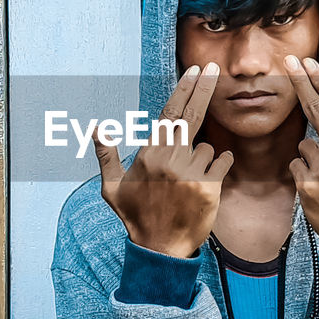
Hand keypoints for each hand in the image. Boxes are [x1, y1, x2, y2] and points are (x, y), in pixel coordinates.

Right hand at [92, 62, 235, 257]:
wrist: (160, 249)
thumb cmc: (136, 216)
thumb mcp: (112, 188)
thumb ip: (106, 156)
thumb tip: (96, 129)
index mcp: (148, 155)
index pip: (169, 114)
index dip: (183, 90)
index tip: (195, 72)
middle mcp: (169, 160)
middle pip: (191, 115)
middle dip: (204, 89)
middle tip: (215, 69)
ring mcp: (190, 173)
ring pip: (206, 146)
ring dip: (201, 157)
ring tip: (186, 182)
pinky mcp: (209, 187)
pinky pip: (222, 161)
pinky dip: (218, 165)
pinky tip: (206, 180)